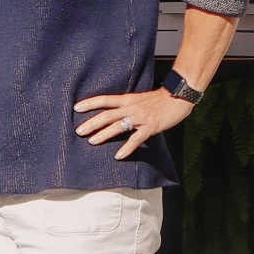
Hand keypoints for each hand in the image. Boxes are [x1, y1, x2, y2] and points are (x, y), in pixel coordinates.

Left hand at [75, 86, 194, 161]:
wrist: (177, 97)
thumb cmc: (158, 99)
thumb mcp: (139, 98)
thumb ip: (126, 105)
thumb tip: (113, 112)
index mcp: (127, 99)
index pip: (104, 99)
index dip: (90, 103)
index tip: (76, 108)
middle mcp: (131, 107)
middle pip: (107, 114)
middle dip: (91, 123)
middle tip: (78, 131)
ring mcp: (140, 117)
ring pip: (117, 126)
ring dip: (103, 134)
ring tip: (92, 141)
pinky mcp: (150, 127)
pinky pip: (136, 139)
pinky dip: (127, 148)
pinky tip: (118, 155)